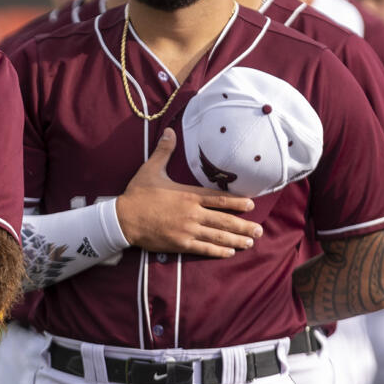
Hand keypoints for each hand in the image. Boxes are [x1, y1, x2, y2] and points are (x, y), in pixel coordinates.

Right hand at [115, 128, 262, 258]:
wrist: (123, 219)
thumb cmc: (137, 194)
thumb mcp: (151, 169)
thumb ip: (164, 151)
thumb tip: (170, 131)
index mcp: (188, 195)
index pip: (219, 198)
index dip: (237, 202)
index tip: (252, 205)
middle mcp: (192, 213)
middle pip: (224, 220)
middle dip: (244, 225)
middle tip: (259, 230)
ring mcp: (187, 230)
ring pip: (217, 236)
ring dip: (236, 239)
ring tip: (250, 241)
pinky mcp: (180, 244)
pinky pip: (204, 248)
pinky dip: (219, 250)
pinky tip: (230, 252)